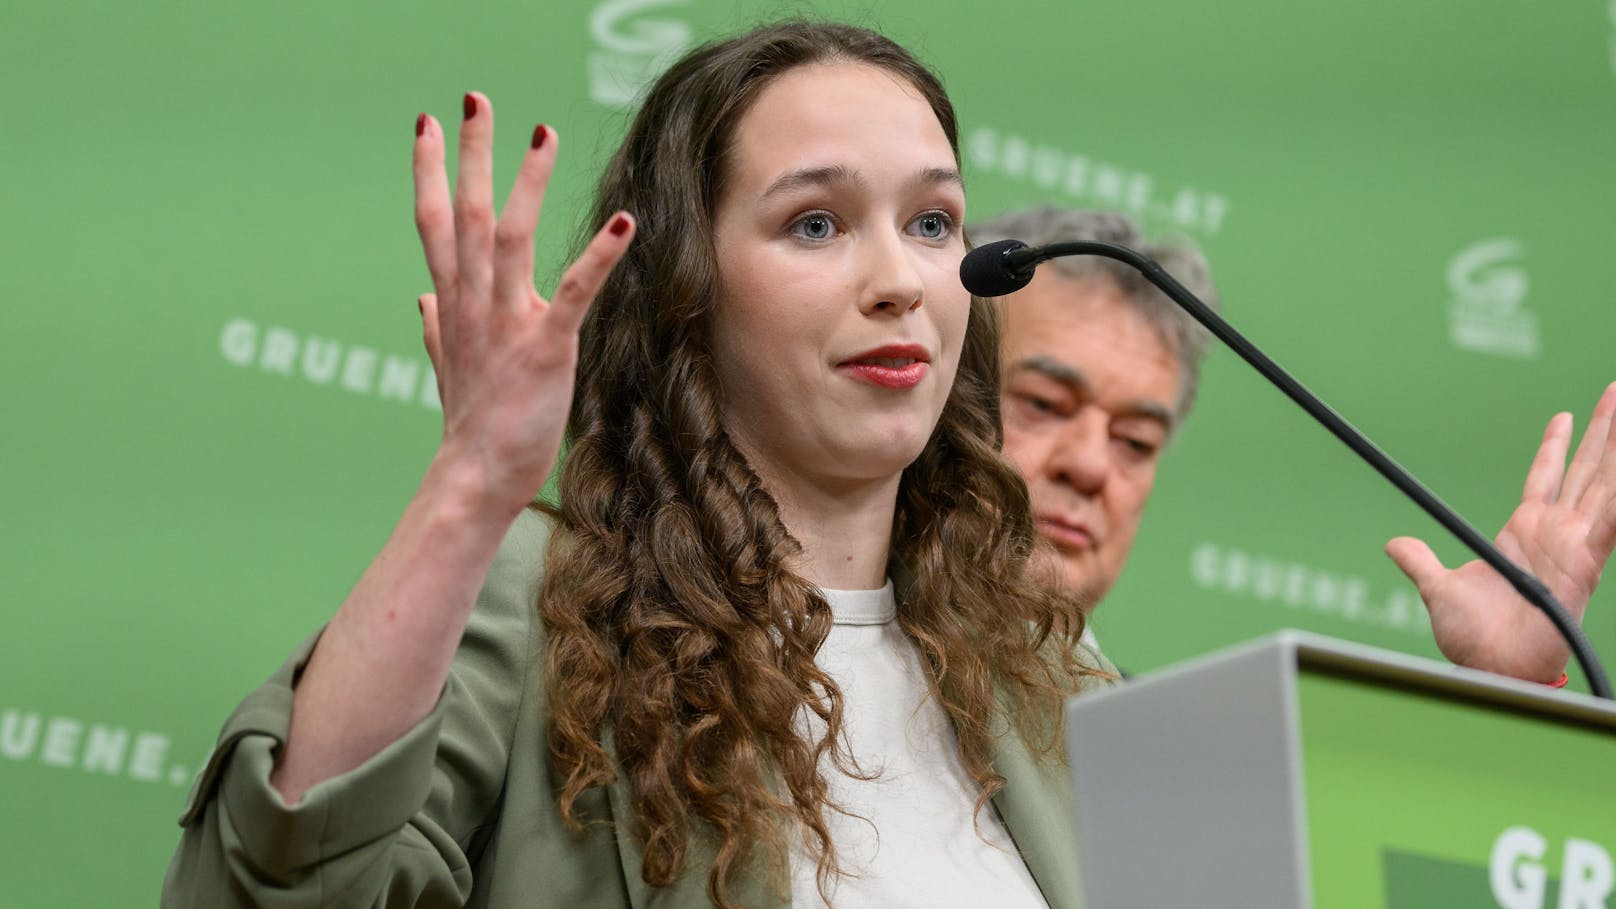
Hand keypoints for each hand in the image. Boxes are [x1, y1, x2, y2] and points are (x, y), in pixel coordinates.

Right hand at [413, 93, 634, 514]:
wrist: (474, 479)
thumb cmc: (471, 428)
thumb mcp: (450, 368)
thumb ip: (438, 330)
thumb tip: (422, 300)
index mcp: (455, 306)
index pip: (435, 225)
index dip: (431, 172)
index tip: (428, 125)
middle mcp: (474, 305)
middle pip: (464, 215)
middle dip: (469, 155)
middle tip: (475, 101)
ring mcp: (507, 324)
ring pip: (509, 238)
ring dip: (527, 184)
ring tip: (544, 134)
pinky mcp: (546, 347)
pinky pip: (573, 293)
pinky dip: (599, 257)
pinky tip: (623, 224)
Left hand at [1386, 383, 1615, 683]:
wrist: (1489, 668)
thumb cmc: (1471, 638)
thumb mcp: (1437, 589)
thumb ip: (1420, 561)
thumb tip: (1395, 544)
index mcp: (1523, 531)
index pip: (1544, 477)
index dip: (1555, 446)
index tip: (1565, 415)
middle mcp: (1555, 533)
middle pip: (1585, 470)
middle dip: (1603, 432)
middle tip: (1614, 392)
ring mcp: (1575, 546)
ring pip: (1605, 485)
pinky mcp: (1586, 565)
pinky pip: (1610, 524)